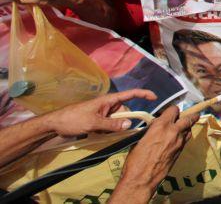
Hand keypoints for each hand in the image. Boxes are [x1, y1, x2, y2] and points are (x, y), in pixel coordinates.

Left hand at [42, 89, 157, 136]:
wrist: (55, 124)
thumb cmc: (73, 119)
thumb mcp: (94, 123)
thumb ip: (112, 125)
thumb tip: (130, 125)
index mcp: (109, 100)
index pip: (130, 94)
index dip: (144, 94)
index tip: (155, 98)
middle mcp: (108, 106)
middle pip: (125, 113)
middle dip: (123, 122)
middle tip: (112, 130)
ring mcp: (103, 114)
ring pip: (118, 121)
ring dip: (113, 129)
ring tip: (99, 133)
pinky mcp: (98, 121)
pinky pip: (109, 126)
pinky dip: (107, 131)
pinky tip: (96, 135)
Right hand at [118, 106, 198, 191]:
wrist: (142, 179)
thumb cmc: (136, 160)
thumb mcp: (141, 139)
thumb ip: (152, 129)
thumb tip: (156, 126)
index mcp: (161, 126)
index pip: (174, 110)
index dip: (171, 110)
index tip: (168, 113)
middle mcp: (173, 132)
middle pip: (189, 118)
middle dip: (189, 116)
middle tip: (189, 115)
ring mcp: (179, 143)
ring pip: (189, 129)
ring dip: (187, 127)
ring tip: (182, 127)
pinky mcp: (180, 152)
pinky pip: (186, 140)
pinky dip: (184, 137)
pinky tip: (177, 139)